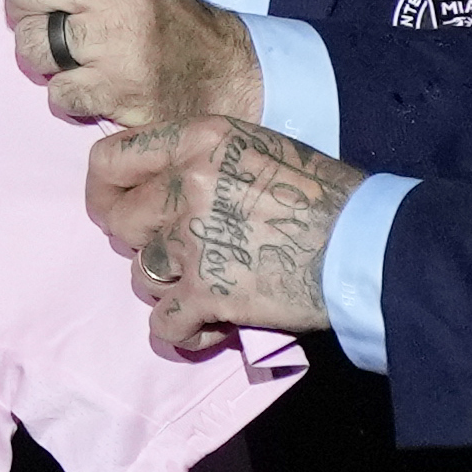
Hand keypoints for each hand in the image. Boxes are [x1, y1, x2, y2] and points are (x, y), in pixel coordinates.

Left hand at [0, 0, 262, 131]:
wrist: (218, 69)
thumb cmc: (156, 12)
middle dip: (23, 11)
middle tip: (54, 22)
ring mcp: (117, 36)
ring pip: (26, 44)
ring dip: (41, 57)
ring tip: (75, 56)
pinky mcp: (118, 86)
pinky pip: (54, 91)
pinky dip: (68, 94)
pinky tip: (94, 84)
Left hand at [88, 113, 359, 352]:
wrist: (367, 244)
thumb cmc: (326, 194)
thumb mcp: (259, 149)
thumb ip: (204, 159)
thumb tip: (163, 182)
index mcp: (200, 139)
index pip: (109, 158)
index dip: (103, 190)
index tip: (113, 208)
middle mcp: (188, 184)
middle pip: (118, 222)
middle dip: (139, 243)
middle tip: (172, 255)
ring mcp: (195, 241)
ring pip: (139, 274)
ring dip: (167, 288)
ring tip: (205, 289)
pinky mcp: (210, 294)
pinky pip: (164, 324)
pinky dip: (184, 332)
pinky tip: (209, 327)